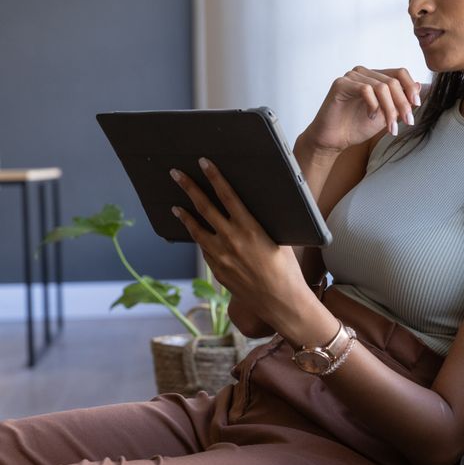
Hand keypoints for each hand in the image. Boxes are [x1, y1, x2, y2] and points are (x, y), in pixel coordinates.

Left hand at [169, 158, 311, 334]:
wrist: (281, 301)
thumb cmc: (286, 269)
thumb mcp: (279, 239)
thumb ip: (262, 224)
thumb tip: (254, 208)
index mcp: (250, 228)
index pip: (227, 195)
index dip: (214, 177)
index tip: (203, 163)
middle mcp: (232, 240)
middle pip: (204, 208)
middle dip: (189, 188)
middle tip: (176, 174)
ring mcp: (221, 257)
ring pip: (197, 231)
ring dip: (185, 216)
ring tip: (175, 207)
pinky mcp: (218, 271)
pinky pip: (205, 250)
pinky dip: (200, 239)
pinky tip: (197, 234)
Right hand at [306, 66, 421, 152]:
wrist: (334, 140)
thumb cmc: (356, 127)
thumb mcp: (386, 116)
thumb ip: (400, 102)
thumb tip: (419, 86)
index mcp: (374, 77)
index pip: (399, 73)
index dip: (411, 88)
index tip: (416, 105)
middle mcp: (363, 73)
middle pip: (393, 81)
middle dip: (402, 104)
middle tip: (407, 122)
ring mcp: (351, 77)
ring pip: (382, 87)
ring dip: (390, 109)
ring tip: (390, 127)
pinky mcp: (341, 84)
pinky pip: (365, 90)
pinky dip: (373, 105)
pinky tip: (370, 117)